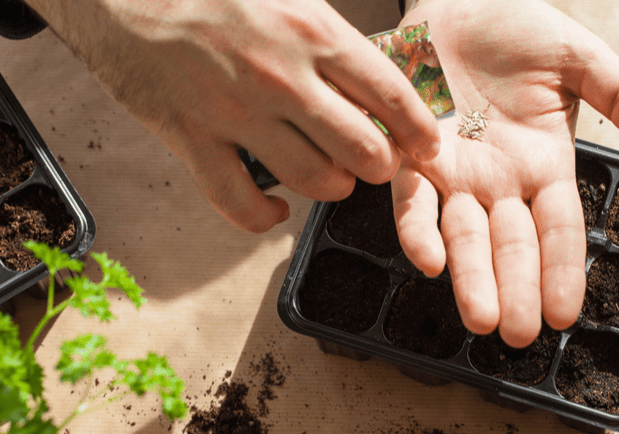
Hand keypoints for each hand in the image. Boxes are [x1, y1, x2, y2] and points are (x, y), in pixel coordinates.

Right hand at [24, 0, 440, 232]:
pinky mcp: (191, 140)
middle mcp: (280, 77)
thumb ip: (329, 33)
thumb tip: (375, 71)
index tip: (426, 145)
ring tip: (329, 175)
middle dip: (379, 166)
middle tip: (374, 161)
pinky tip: (275, 209)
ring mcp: (235, 113)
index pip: (390, 94)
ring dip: (330, 187)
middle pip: (362, 151)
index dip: (418, 130)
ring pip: (313, 181)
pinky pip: (239, 203)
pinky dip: (264, 217)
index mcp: (310, 31)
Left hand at [393, 0, 618, 346]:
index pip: (559, 230)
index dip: (562, 271)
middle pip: (511, 245)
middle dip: (515, 290)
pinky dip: (417, 228)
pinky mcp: (411, 154)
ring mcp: (455, 173)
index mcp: (545, 165)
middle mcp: (499, 181)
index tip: (565, 314)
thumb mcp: (579, 57)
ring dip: (470, 278)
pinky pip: (413, 199)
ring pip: (463, 236)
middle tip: (517, 335)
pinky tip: (427, 260)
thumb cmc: (517, 27)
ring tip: (480, 318)